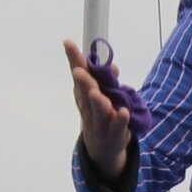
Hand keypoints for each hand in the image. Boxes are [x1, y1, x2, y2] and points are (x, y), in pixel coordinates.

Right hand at [64, 40, 131, 180]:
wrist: (103, 149)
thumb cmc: (101, 117)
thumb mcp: (101, 96)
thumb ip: (105, 81)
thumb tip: (112, 66)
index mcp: (84, 95)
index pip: (79, 75)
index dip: (74, 59)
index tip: (68, 43)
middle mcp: (89, 108)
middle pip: (85, 93)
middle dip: (83, 82)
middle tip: (79, 70)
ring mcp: (100, 122)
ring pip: (99, 111)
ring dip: (98, 102)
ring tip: (96, 93)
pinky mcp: (114, 134)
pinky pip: (117, 127)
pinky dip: (120, 120)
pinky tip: (123, 112)